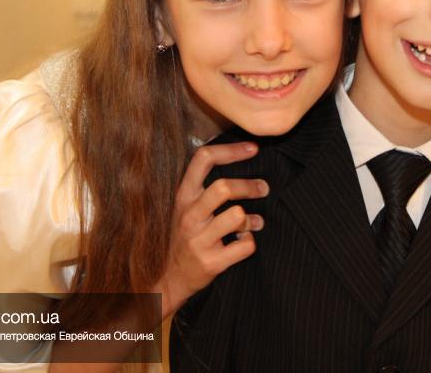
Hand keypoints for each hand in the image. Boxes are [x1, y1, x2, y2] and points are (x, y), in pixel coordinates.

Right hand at [157, 142, 268, 316]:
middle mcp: (189, 215)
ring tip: (253, 222)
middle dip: (249, 186)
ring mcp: (198, 240)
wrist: (167, 281)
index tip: (252, 149)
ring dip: (250, 218)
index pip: (203, 160)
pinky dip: (250, 241)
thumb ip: (205, 189)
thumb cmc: (183, 239)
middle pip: (223, 188)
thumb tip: (238, 166)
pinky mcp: (211, 262)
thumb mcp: (185, 209)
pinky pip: (244, 245)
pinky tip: (244, 241)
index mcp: (183, 197)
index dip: (231, 150)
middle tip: (263, 189)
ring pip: (236, 215)